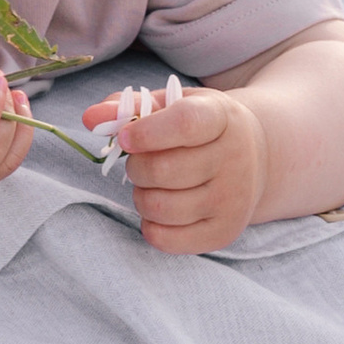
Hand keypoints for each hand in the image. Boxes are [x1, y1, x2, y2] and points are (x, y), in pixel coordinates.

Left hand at [85, 80, 267, 253]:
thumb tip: (90, 118)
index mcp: (221, 117)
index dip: (146, 133)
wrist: (254, 158)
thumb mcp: (172, 105)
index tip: (124, 138)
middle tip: (140, 161)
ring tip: (152, 184)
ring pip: (161, 207)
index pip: (185, 125)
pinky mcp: (224, 233)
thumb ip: (129, 107)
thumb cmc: (200, 127)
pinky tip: (160, 206)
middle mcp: (235, 159)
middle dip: (136, 166)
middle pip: (163, 170)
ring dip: (141, 195)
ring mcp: (233, 200)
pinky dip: (149, 224)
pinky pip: (166, 239)